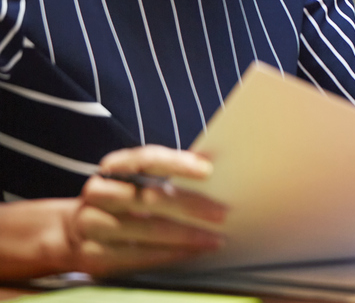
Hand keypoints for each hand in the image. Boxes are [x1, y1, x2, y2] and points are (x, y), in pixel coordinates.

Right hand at [66, 145, 226, 274]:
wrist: (73, 233)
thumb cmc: (123, 200)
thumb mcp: (138, 181)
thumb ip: (167, 174)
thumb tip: (212, 167)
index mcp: (113, 167)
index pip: (146, 158)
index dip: (176, 162)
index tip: (208, 170)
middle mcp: (98, 193)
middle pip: (148, 197)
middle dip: (189, 205)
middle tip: (221, 213)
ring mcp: (92, 225)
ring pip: (145, 229)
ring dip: (185, 235)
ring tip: (214, 239)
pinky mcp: (93, 255)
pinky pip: (137, 255)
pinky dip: (169, 254)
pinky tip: (190, 252)